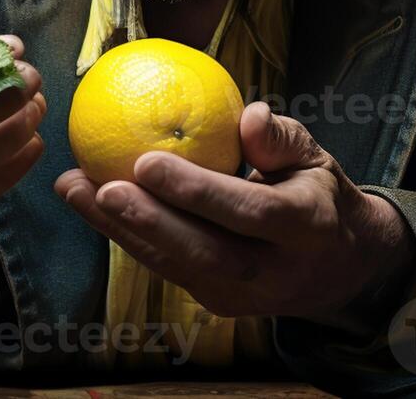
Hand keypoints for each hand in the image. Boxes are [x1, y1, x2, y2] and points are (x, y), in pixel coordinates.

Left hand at [55, 101, 415, 336]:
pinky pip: (166, 267)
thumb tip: (248, 114)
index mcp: (307, 228)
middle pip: (206, 253)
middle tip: (100, 187)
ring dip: (120, 230)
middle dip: (148, 222)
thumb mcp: (315, 157)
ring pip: (176, 266)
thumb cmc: (317, 192)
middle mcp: (273, 271)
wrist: (340, 267)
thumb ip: (282, 138)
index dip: (198, 192)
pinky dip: (125, 235)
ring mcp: (242, 295)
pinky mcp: (215, 301)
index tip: (148, 160)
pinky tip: (88, 201)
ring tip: (74, 189)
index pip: (251, 213)